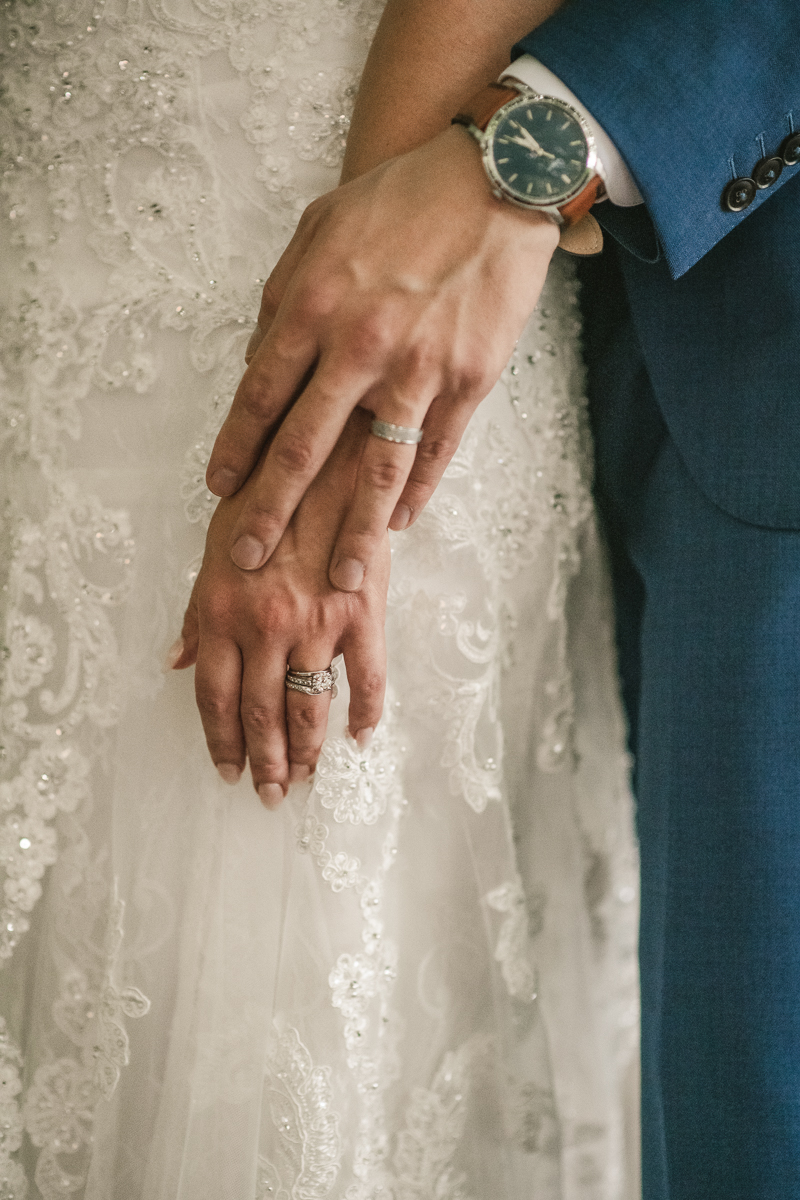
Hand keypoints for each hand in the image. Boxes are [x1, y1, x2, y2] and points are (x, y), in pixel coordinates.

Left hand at [170, 411, 388, 806]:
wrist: (328, 453)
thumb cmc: (267, 493)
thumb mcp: (216, 545)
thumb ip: (198, 610)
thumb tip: (178, 660)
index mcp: (222, 611)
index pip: (217, 697)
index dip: (221, 741)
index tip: (227, 770)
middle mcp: (266, 626)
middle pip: (261, 713)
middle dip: (264, 762)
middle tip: (269, 795)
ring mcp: (317, 622)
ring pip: (309, 705)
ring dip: (307, 750)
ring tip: (306, 779)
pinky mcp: (362, 613)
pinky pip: (367, 678)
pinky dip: (366, 713)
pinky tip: (361, 738)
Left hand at [205, 125, 558, 591]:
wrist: (496, 179)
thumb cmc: (400, 199)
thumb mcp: (320, 228)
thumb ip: (283, 297)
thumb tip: (258, 362)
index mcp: (314, 305)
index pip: (261, 397)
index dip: (236, 450)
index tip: (220, 489)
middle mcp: (361, 344)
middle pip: (306, 446)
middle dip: (272, 508)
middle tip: (247, 556)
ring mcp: (419, 367)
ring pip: (377, 468)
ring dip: (356, 531)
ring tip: (340, 578)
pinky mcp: (469, 380)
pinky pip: (436, 452)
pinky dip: (417, 494)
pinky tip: (400, 525)